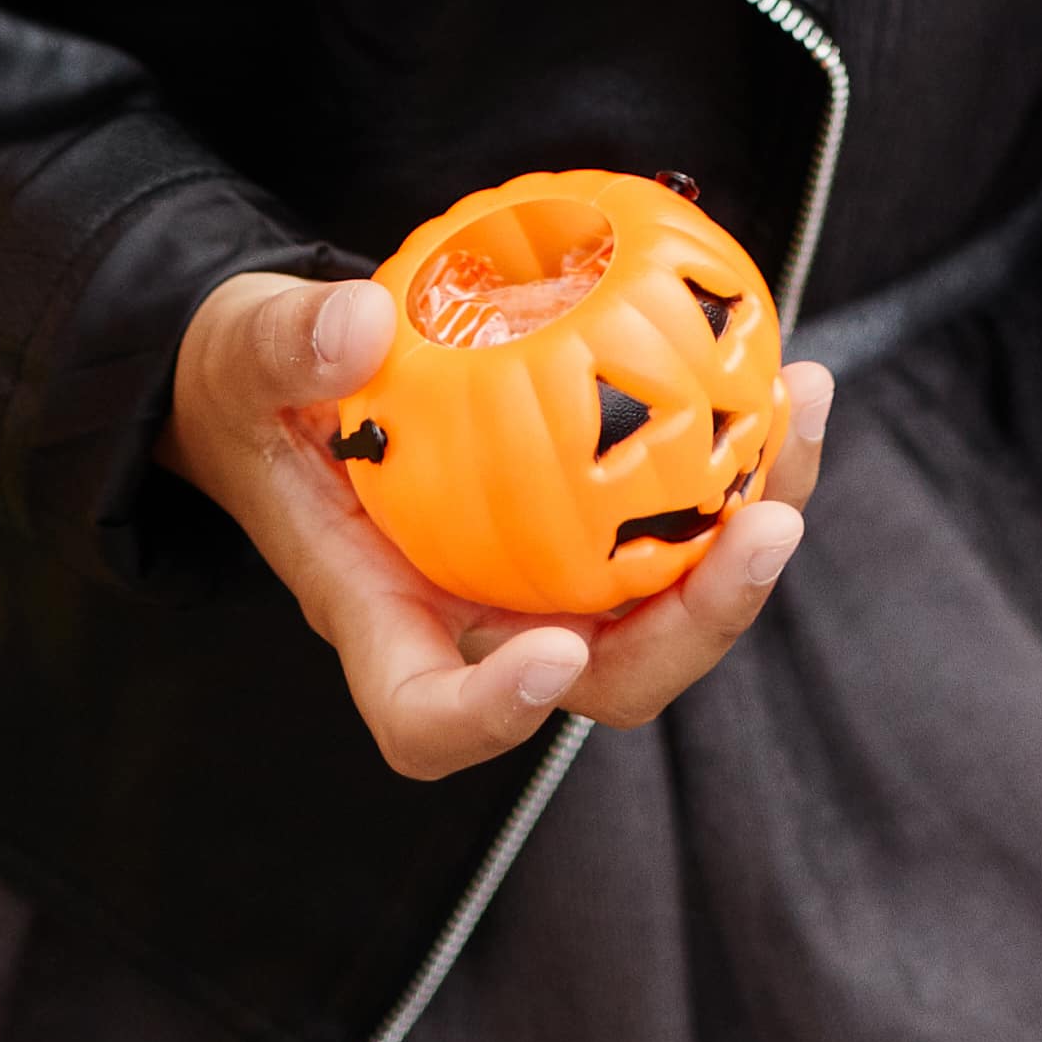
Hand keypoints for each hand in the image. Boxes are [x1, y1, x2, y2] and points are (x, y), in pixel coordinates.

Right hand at [160, 270, 830, 780]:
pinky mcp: (592, 520)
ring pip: (668, 603)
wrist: (292, 374)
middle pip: (603, 679)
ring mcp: (544, 575)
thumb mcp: (241, 351)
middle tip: (768, 526)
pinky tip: (786, 376)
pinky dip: (744, 458)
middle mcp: (475, 618)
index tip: (553, 654)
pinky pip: (684, 516)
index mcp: (379, 611)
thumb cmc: (255, 383)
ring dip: (751, 529)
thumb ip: (285, 346)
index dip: (493, 714)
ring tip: (800, 411)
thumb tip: (355, 325)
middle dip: (698, 625)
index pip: (428, 716)